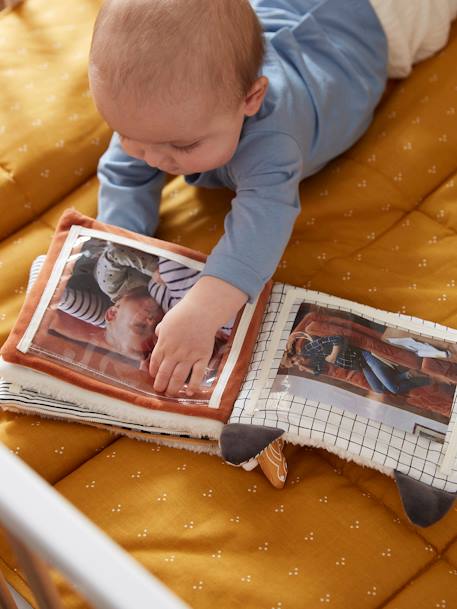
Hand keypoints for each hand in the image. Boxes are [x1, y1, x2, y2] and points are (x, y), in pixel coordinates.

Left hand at [148, 276, 246, 396]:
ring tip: (170, 394)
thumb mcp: (166, 321)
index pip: (155, 363)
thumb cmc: (183, 313)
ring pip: (178, 377)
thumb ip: (161, 331)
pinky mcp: (202, 357)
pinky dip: (193, 385)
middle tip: (160, 390)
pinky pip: (197, 375)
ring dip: (173, 388)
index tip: (154, 377)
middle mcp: (174, 353)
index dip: (154, 372)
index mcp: (163, 344)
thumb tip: (158, 335)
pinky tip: (189, 392)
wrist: (202, 311)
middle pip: (164, 373)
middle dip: (160, 384)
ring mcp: (188, 356)